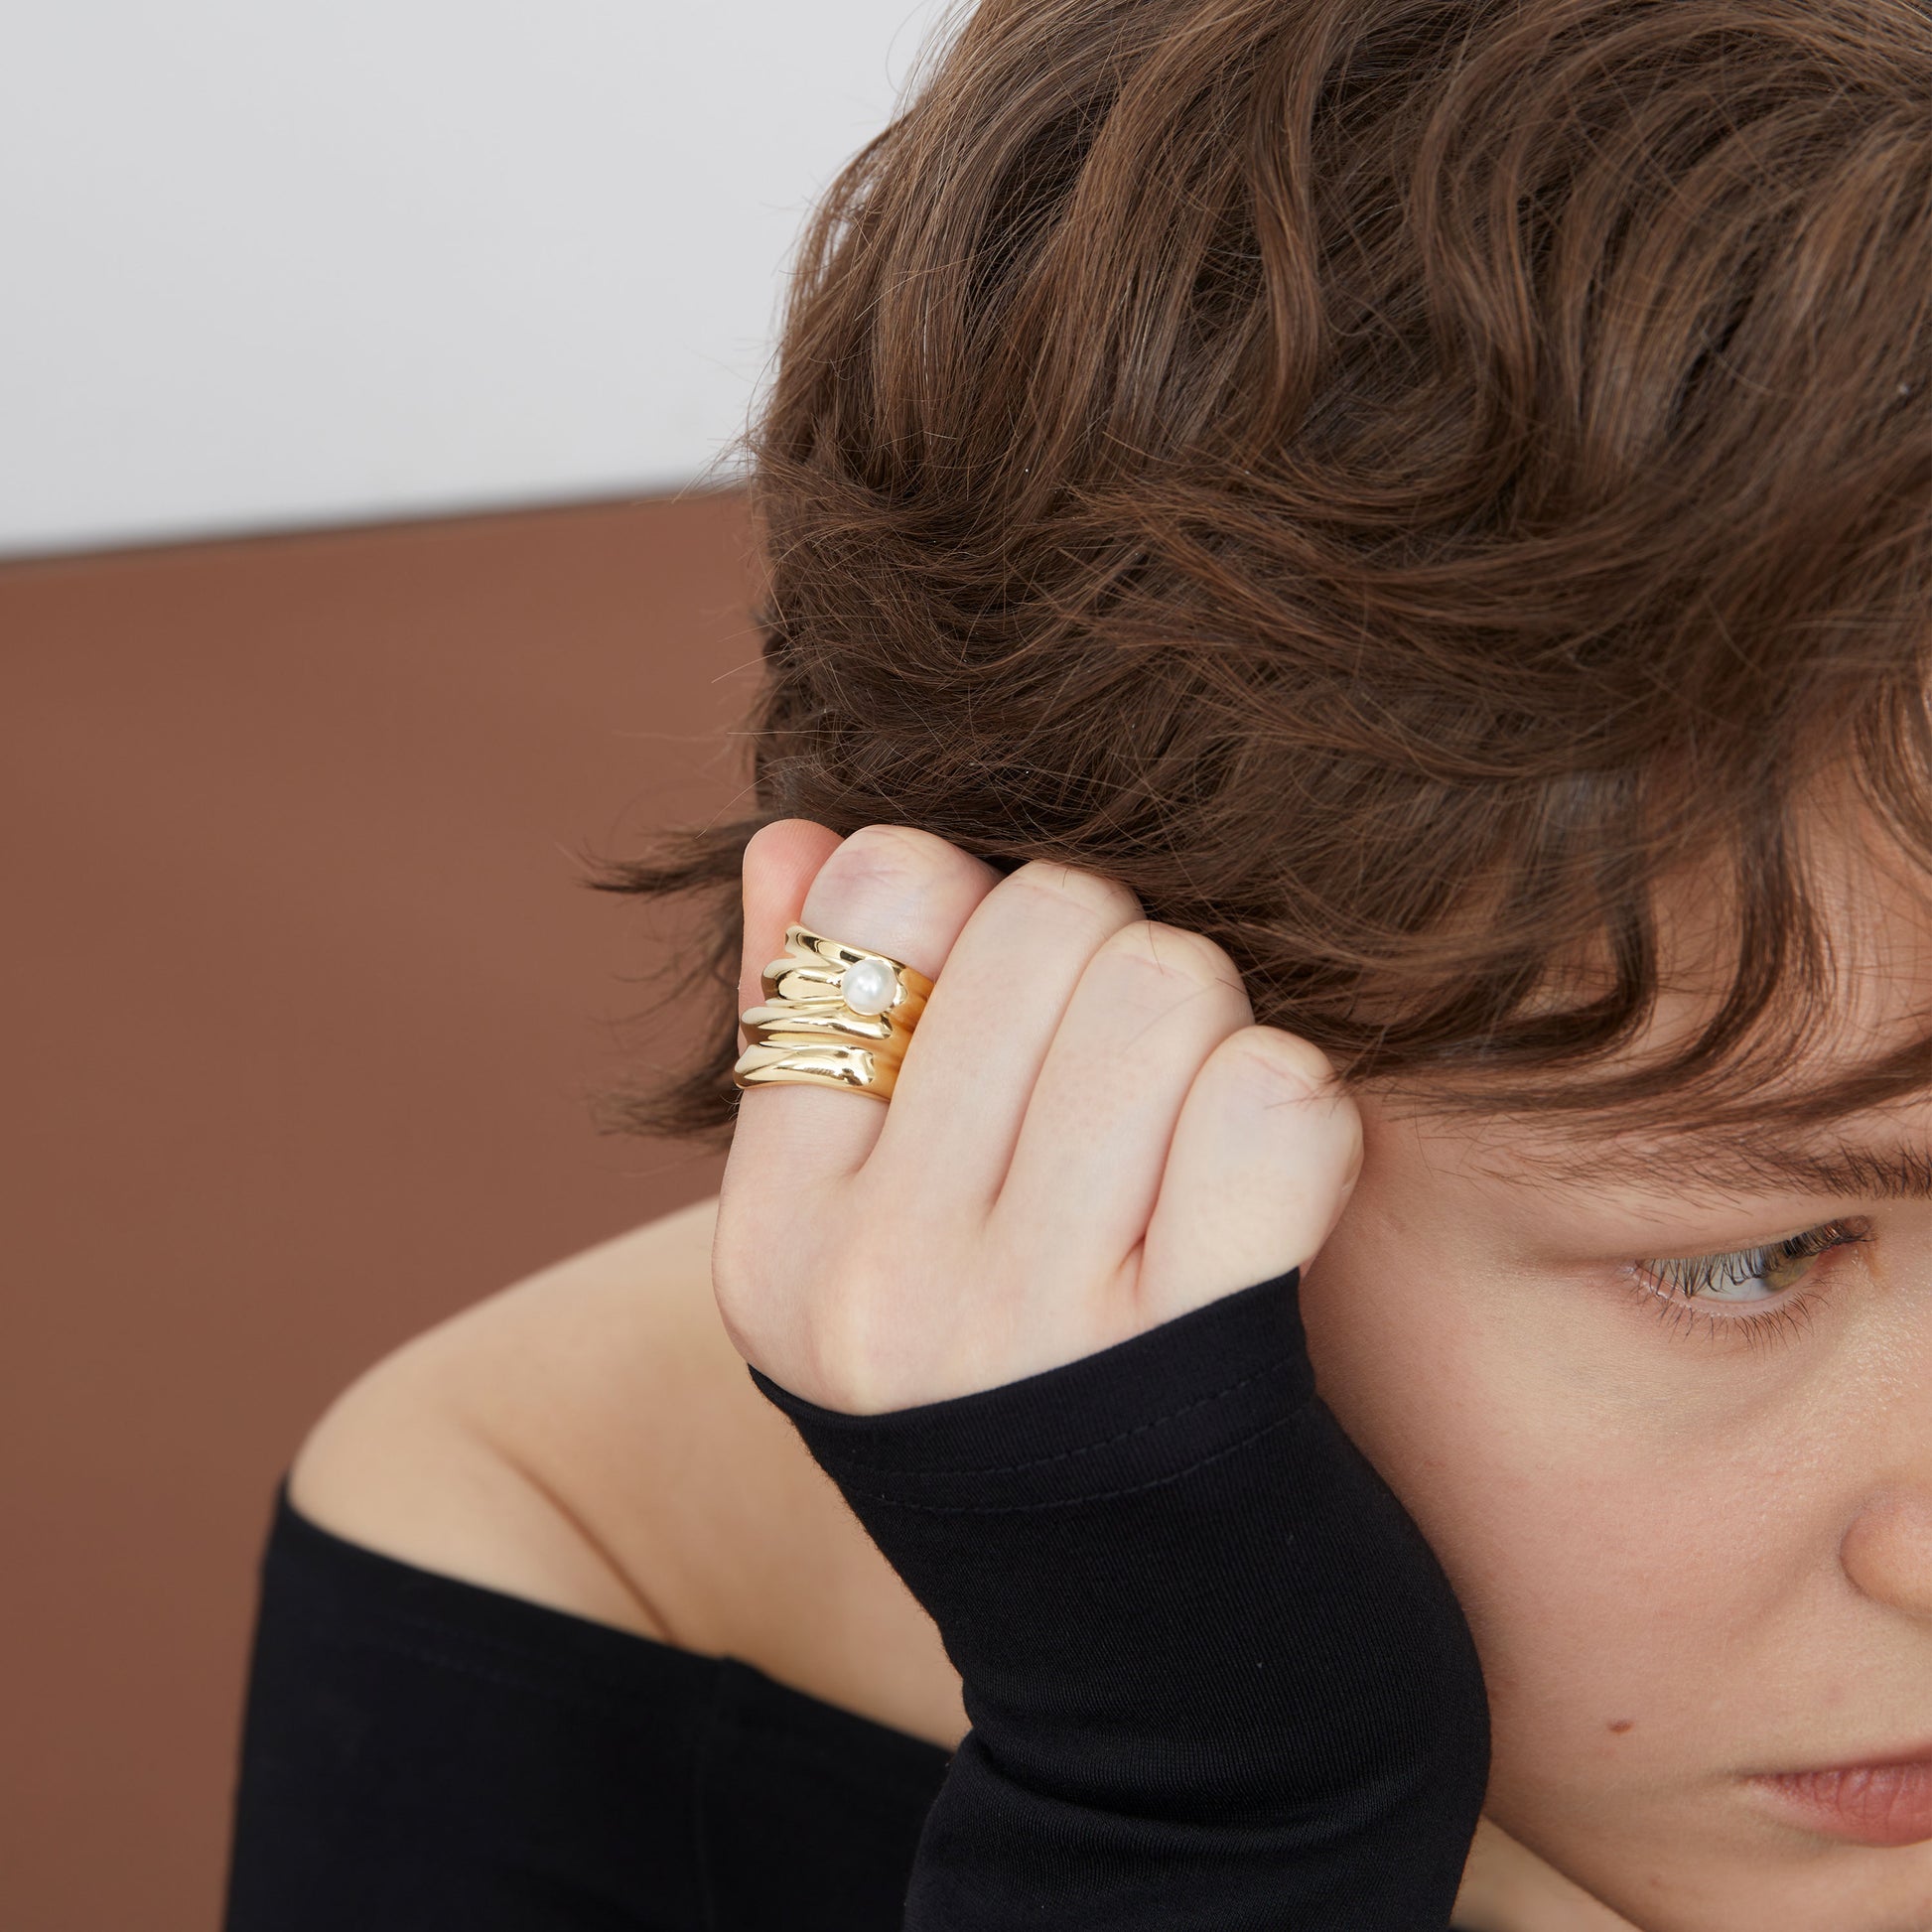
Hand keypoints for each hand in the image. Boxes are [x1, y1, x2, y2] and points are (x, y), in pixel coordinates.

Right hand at [711, 821, 1363, 1413]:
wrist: (1153, 1679)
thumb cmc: (1005, 1399)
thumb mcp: (855, 1252)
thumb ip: (804, 1030)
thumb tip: (798, 830)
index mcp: (776, 1230)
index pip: (883, 891)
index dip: (980, 904)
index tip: (1014, 1005)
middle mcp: (877, 1276)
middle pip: (1049, 916)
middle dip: (1117, 954)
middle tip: (1127, 1061)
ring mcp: (1031, 1325)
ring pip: (1169, 982)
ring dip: (1216, 1031)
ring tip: (1190, 1127)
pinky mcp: (1196, 1361)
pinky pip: (1276, 1097)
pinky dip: (1299, 1114)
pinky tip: (1264, 1185)